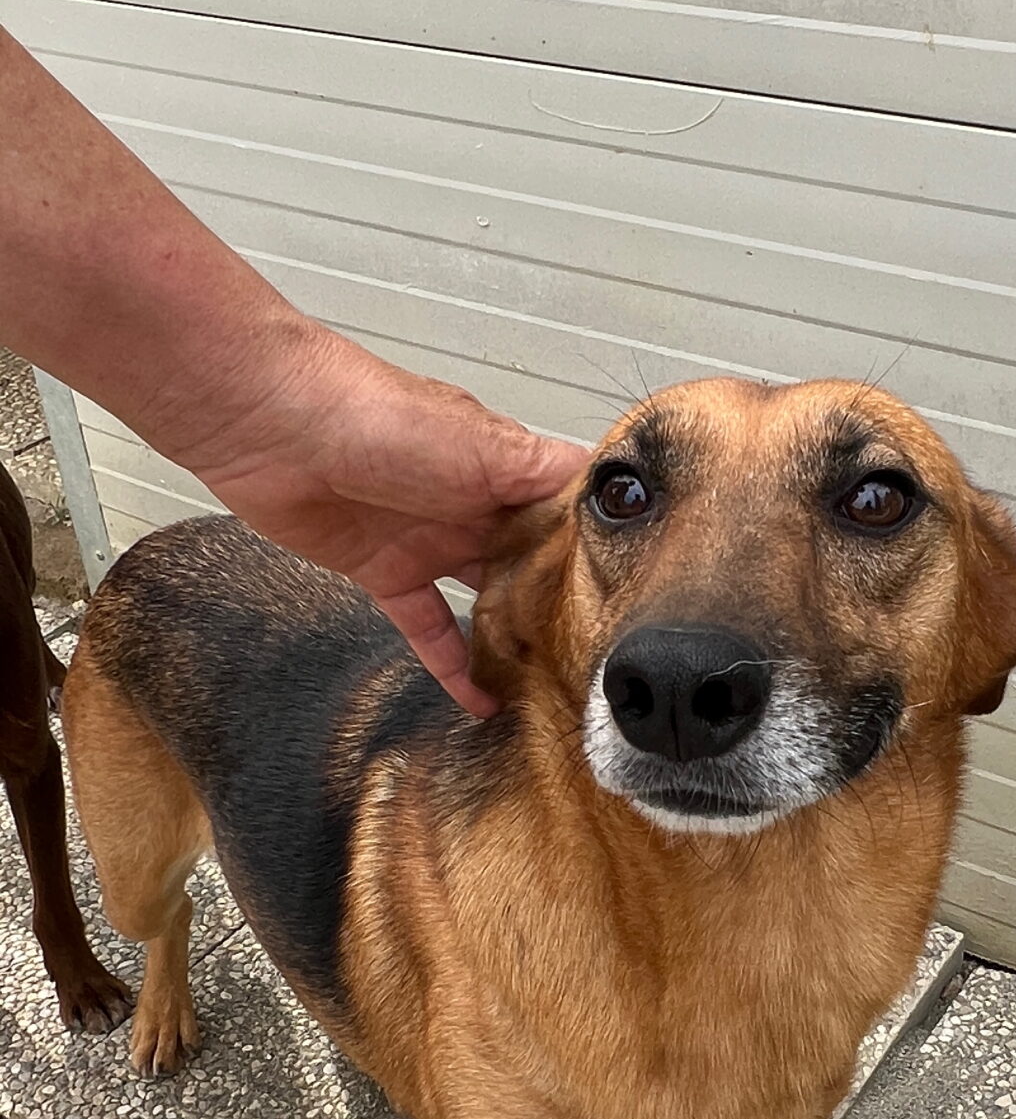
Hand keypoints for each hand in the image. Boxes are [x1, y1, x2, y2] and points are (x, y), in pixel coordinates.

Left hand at [178, 320, 586, 714]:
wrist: (272, 424)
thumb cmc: (377, 416)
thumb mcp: (483, 444)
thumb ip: (545, 473)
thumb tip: (614, 491)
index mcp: (506, 468)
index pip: (570, 513)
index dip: (604, 551)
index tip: (640, 601)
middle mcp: (475, 505)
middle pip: (532, 563)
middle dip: (563, 605)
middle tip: (600, 661)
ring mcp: (430, 541)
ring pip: (486, 599)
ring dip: (514, 639)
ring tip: (553, 686)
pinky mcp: (385, 574)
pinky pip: (427, 628)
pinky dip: (452, 665)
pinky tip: (481, 702)